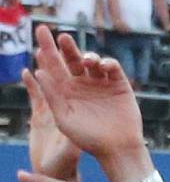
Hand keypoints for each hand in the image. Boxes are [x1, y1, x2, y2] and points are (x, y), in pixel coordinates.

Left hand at [27, 27, 146, 181]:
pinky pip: (112, 67)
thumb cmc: (89, 139)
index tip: (41, 32)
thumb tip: (39, 71)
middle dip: (68, 47)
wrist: (118, 150)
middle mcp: (83, 85)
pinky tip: (103, 66)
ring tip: (87, 61)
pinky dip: (108, 62)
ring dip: (88, 56)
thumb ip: (52, 95)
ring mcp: (101, 84)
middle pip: (72, 59)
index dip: (47, 49)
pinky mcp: (119, 86)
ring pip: (92, 61)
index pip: (55, 66)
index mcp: (67, 91)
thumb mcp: (64, 119)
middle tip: (63, 37)